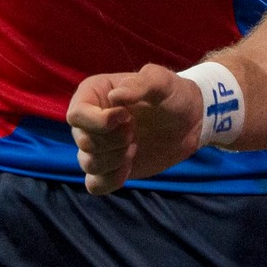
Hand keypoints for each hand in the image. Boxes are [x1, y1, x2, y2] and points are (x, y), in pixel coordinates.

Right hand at [66, 63, 204, 194]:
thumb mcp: (161, 81)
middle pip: (83, 141)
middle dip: (112, 141)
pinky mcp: (108, 168)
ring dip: (114, 159)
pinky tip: (129, 167)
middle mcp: (89, 120)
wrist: (189, 121)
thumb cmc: (172, 94)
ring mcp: (97, 146)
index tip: (127, 118)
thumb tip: (115, 97)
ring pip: (87, 163)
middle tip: (134, 131)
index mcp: (93, 94)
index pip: (76, 115)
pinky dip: (110, 180)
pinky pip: (94, 184)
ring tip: (134, 146)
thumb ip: (139, 84)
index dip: (99, 122)